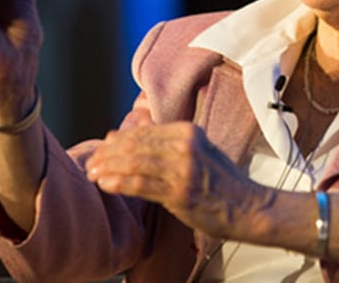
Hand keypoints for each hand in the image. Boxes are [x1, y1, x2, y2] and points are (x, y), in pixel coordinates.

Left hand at [85, 121, 274, 239]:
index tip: (103, 147)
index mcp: (188, 131)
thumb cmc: (222, 181)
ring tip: (93, 173)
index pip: (144, 132)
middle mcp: (185, 146)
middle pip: (136, 145)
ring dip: (109, 168)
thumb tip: (131, 133)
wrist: (247, 206)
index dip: (119, 140)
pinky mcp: (179, 192)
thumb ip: (170, 142)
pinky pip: (141, 185)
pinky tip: (106, 184)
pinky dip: (120, 183)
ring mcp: (182, 169)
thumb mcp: (200, 150)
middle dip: (109, 154)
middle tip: (91, 162)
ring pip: (135, 163)